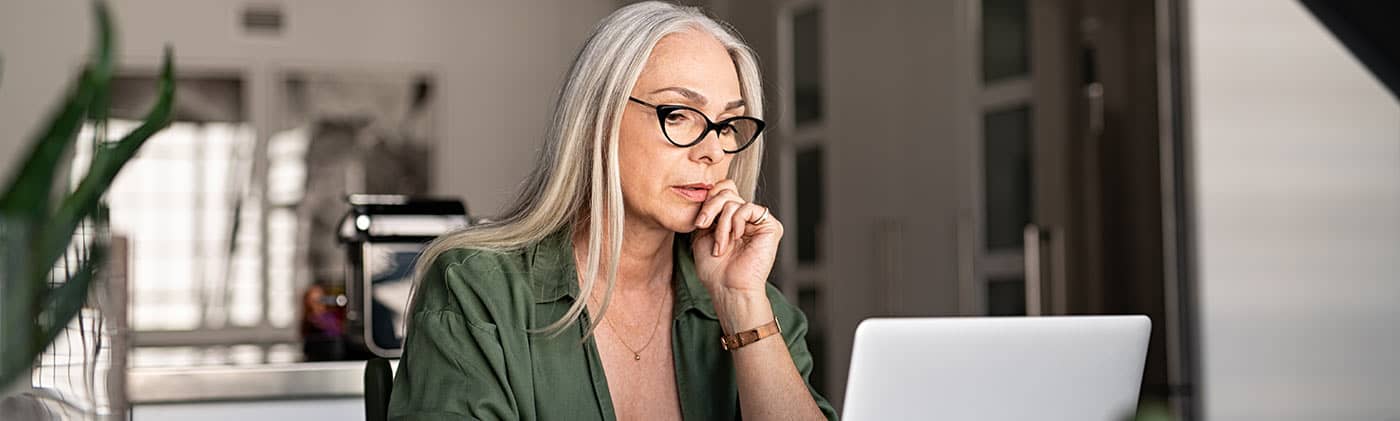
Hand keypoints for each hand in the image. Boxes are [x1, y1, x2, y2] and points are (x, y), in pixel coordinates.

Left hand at [690, 180, 782, 296]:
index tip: (698, 221)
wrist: (728, 288)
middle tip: (702, 225)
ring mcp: (759, 222)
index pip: (723, 190)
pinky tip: (736, 238)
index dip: (709, 198)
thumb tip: (709, 190)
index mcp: (732, 219)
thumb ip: (708, 211)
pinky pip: (748, 208)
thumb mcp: (702, 234)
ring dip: (721, 224)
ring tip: (719, 245)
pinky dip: (736, 222)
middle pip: (727, 191)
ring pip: (733, 201)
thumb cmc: (714, 269)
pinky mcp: (771, 226)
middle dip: (710, 208)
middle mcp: (747, 218)